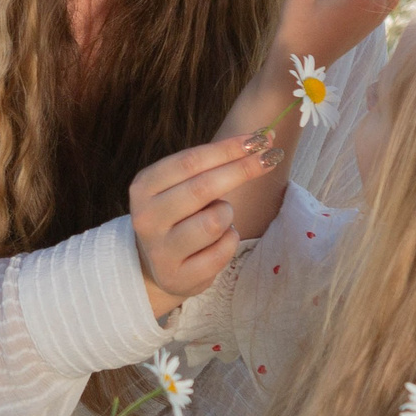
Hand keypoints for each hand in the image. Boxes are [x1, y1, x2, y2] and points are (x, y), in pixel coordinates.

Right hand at [129, 134, 280, 315]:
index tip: (259, 139)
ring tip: (219, 219)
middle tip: (271, 158)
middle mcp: (147, 217)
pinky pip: (221, 251)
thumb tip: (263, 139)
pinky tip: (218, 242)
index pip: (190, 162)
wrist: (155, 266)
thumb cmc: (179, 216)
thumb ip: (213, 164)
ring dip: (228, 214)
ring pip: (215, 221)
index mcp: (144, 187)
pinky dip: (229, 240)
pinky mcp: (177, 276)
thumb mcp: (182, 186)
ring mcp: (160, 250)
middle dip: (242, 169)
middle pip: (203, 188)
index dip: (228, 149)